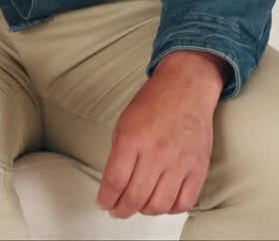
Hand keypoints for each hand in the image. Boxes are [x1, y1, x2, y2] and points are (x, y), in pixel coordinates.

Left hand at [96, 50, 225, 217]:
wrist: (186, 89)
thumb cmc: (152, 104)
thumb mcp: (123, 124)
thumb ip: (119, 154)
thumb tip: (114, 184)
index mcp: (132, 140)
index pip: (115, 181)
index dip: (106, 199)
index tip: (103, 203)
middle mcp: (157, 153)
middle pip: (136, 197)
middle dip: (122, 210)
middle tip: (117, 211)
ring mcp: (180, 162)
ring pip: (159, 204)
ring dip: (144, 211)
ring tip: (137, 207)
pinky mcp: (198, 168)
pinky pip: (185, 202)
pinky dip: (170, 209)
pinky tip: (161, 203)